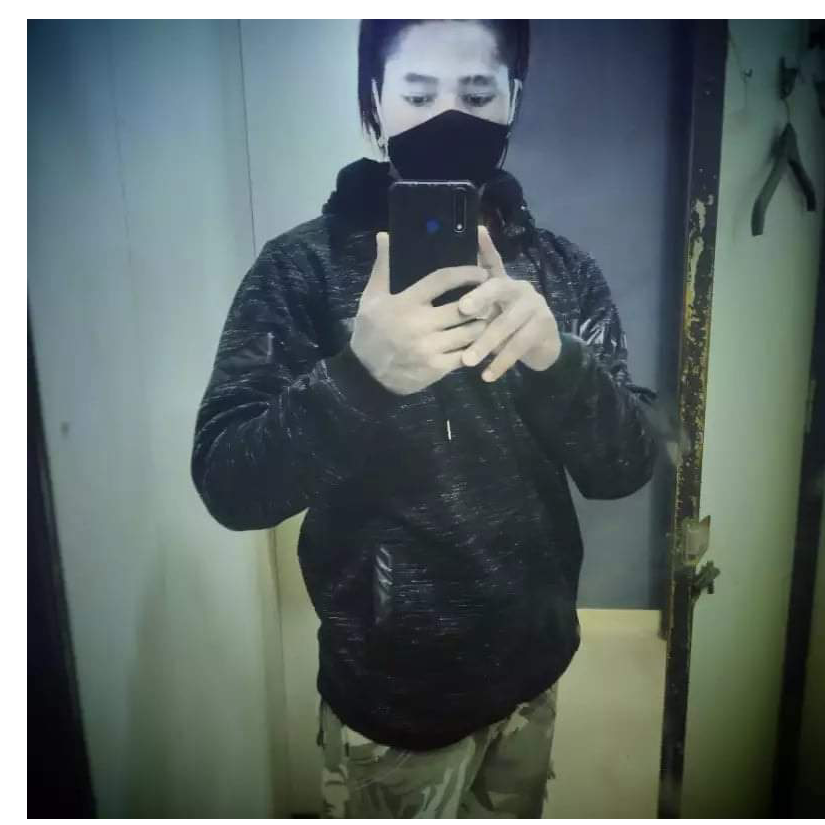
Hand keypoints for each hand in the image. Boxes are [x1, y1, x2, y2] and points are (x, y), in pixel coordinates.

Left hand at [458, 226, 561, 381]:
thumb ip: (473, 300)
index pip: (493, 261)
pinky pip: (519, 346)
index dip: (486, 246)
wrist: (542, 347)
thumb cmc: (507, 327)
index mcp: (504, 282)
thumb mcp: (490, 312)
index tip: (477, 232)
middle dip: (480, 298)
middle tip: (462, 309)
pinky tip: (487, 376)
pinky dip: (501, 363)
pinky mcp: (544, 326)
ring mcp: (535, 306)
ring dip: (486, 343)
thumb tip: (443, 292)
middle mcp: (521, 288)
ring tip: (468, 360)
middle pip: (499, 289)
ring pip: (507, 324)